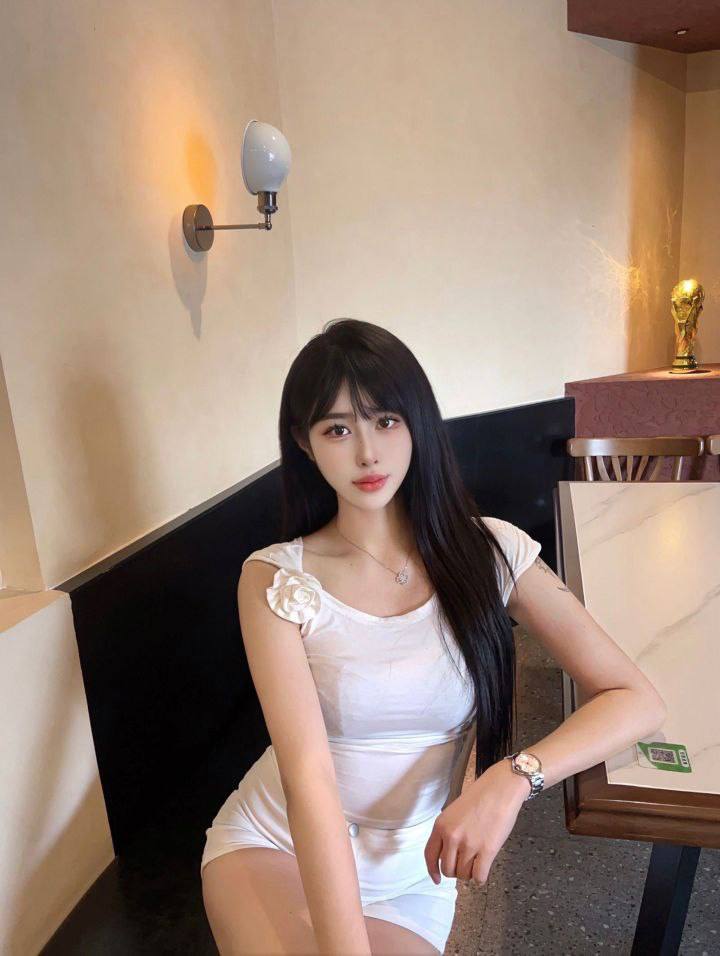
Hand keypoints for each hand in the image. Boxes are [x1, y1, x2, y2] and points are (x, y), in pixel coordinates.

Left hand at [424, 760, 527, 884]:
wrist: (500, 788)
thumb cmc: (480, 797)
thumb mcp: (454, 812)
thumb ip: (448, 832)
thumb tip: (450, 856)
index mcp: (441, 825)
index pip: (430, 855)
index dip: (433, 871)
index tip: (437, 880)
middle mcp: (451, 836)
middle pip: (447, 869)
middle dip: (457, 871)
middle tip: (466, 864)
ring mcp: (469, 844)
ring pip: (463, 875)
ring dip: (470, 873)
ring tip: (477, 861)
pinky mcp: (487, 850)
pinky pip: (479, 876)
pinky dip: (481, 877)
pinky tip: (484, 868)